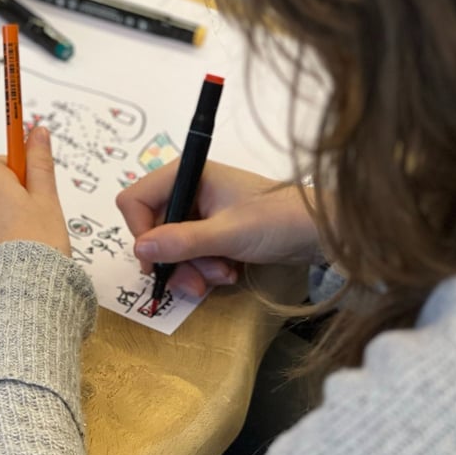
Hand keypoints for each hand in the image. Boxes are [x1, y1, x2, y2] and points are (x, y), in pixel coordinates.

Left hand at [0, 126, 70, 283]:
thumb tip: (38, 131)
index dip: (20, 184)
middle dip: (1, 206)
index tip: (31, 202)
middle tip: (26, 232)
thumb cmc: (36, 250)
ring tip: (7, 255)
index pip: (2, 166)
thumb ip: (39, 163)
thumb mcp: (48, 202)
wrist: (12, 303)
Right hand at [116, 161, 321, 296]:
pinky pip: (190, 254)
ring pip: (171, 247)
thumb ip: (182, 241)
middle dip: (174, 259)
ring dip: (192, 269)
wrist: (319, 232)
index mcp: (187, 174)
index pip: (136, 199)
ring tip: (223, 275)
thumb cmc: (277, 220)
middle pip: (153, 229)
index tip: (159, 258)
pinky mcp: (212, 230)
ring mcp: (200, 211)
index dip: (141, 231)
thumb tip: (140, 249)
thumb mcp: (227, 233)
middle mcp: (188, 189)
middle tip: (197, 280)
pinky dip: (204, 269)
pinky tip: (228, 272)